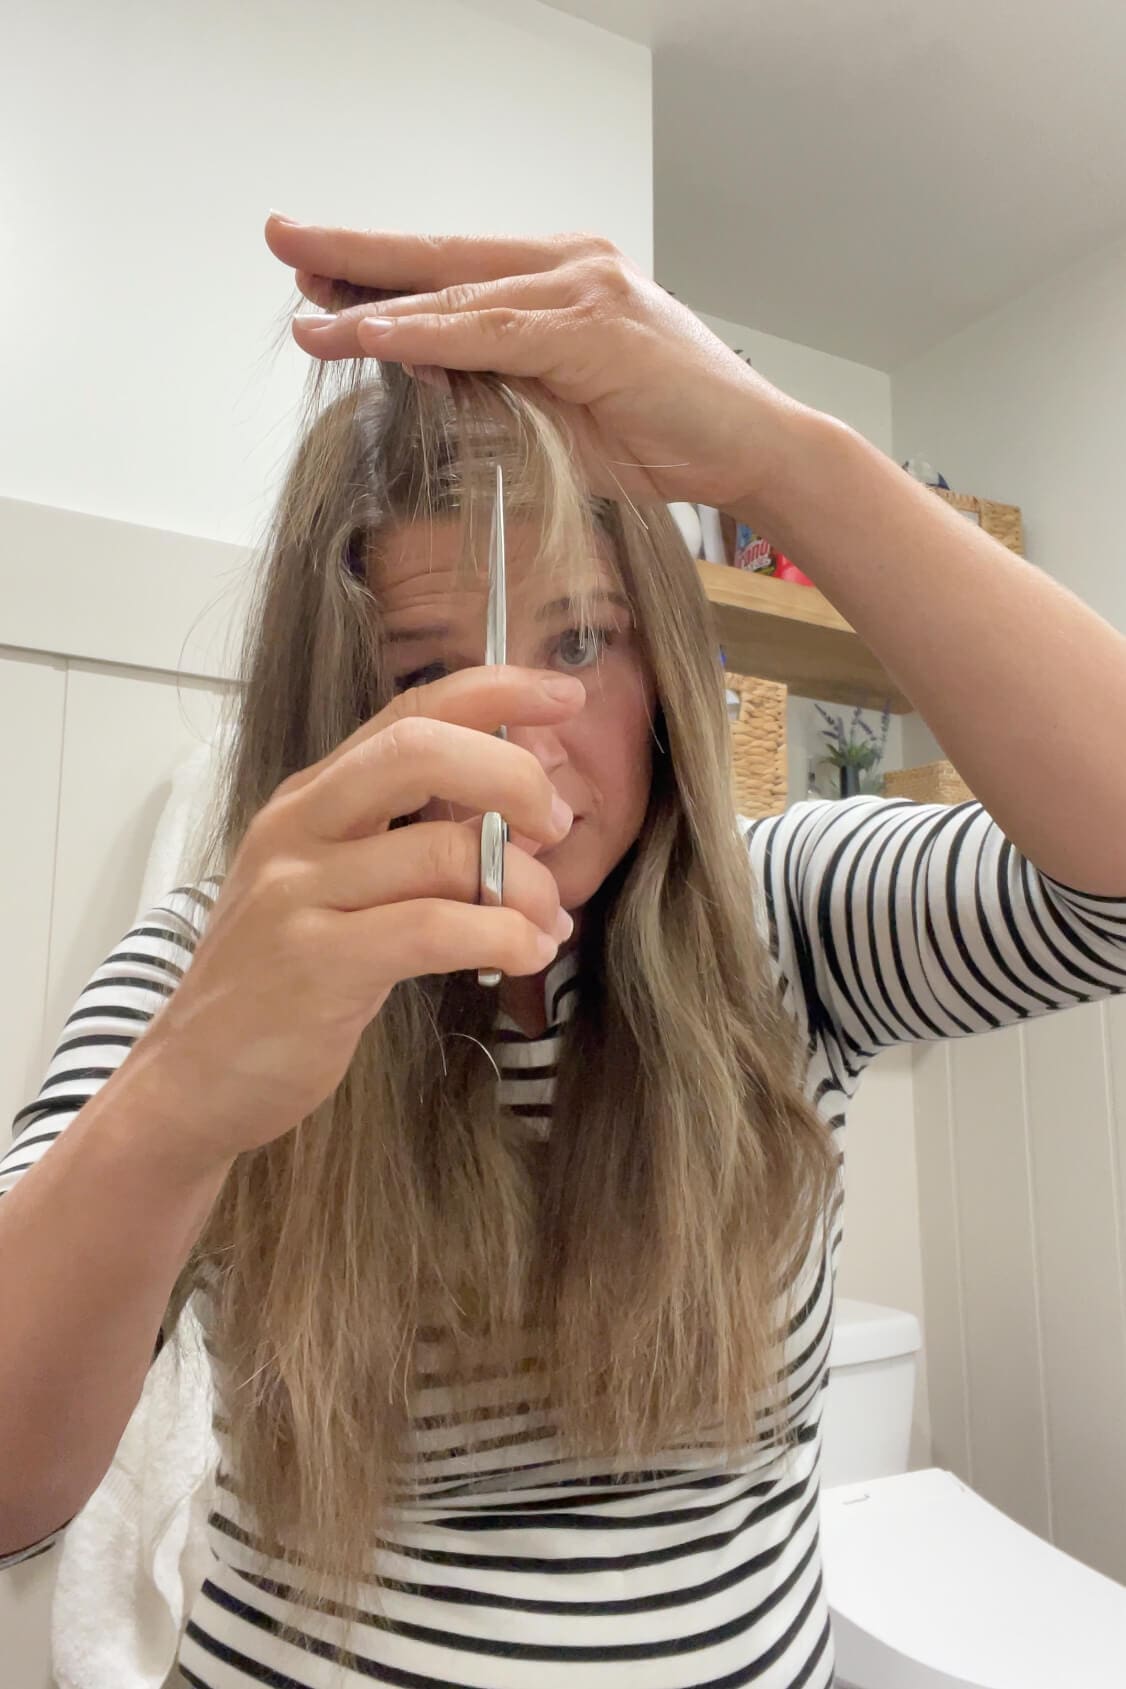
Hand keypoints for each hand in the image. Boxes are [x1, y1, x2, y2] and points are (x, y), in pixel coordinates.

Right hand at [144, 667, 581, 1165]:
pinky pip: (433, 928)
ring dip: (526, 885)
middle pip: (419, 750)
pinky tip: (528, 953)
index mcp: (311, 797)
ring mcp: (299, 892)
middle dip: (513, 776)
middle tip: (559, 823)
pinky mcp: (314, 962)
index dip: (494, 692)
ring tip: (550, 921)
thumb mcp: (334, 887)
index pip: (409, 712)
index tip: (565, 695)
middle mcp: (299, 827)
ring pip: (442, 850)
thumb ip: (407, 841)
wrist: (194, 1076)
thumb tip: (520, 816)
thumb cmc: (284, 980)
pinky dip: (502, 936)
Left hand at [264, 217, 808, 513]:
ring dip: (376, 303)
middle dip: (354, 251)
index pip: (451, 270)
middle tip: (282, 238)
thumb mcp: (558, 414)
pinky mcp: (596, 330)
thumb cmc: (664, 437)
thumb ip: (490, 388)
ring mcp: (584, 290)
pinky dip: (430, 335)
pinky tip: (375, 334)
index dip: (378, 270)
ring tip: (307, 312)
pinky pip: (493, 332)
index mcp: (559, 282)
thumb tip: (415, 371)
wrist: (753, 452)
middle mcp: (569, 267)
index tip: (314, 275)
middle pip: (440, 256)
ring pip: (458, 294)